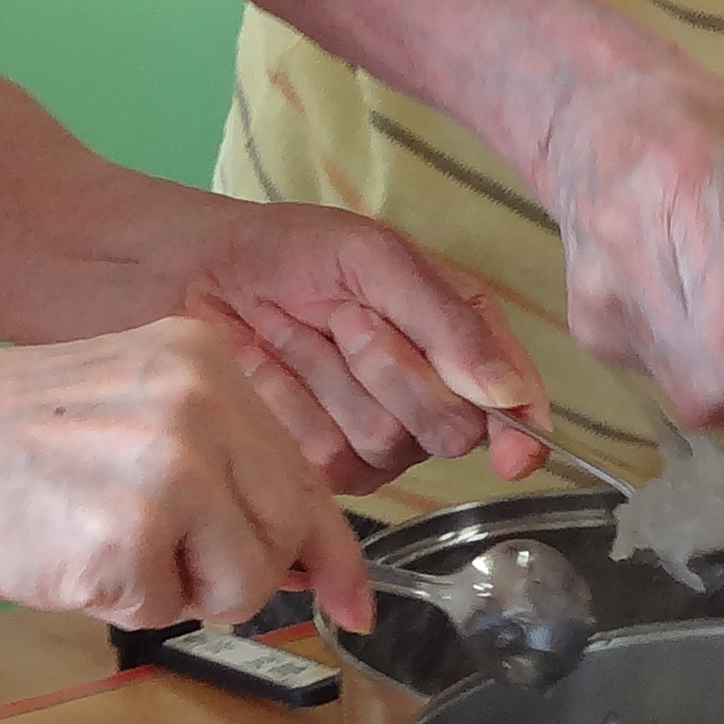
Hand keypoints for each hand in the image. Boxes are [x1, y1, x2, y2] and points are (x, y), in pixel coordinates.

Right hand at [0, 318, 369, 633]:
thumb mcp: (129, 408)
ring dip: (184, 591)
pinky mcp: (131, 534)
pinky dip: (124, 603)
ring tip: (110, 546)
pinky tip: (73, 557)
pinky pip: (168, 609)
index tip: (353, 599)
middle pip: (286, 533)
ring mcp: (169, 465)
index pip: (303, 470)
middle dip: (241, 574)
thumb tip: (312, 551)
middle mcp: (198, 400)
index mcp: (201, 358)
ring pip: (244, 581)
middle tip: (167, 564)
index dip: (332, 550)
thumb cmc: (9, 450)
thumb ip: (219, 456)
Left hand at [177, 203, 548, 488]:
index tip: (513, 454)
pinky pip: (325, 456)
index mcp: (461, 343)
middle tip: (347, 316)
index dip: (522, 433)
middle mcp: (430, 404)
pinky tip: (269, 367)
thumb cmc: (294, 253)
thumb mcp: (376, 260)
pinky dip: (291, 401)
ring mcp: (376, 445)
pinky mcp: (319, 470)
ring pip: (384, 440)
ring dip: (331, 375)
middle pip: (452, 429)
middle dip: (394, 367)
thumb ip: (445, 323)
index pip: (515, 404)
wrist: (200, 273)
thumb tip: (507, 396)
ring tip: (295, 330)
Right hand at [526, 50, 723, 494]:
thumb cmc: (712, 133)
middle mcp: (635, 256)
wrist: (595, 114)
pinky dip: (695, 363)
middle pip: (712, 381)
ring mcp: (600, 299)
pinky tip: (683, 299)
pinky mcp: (586, 330)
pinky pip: (663, 383)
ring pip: (688, 396)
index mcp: (698, 194)